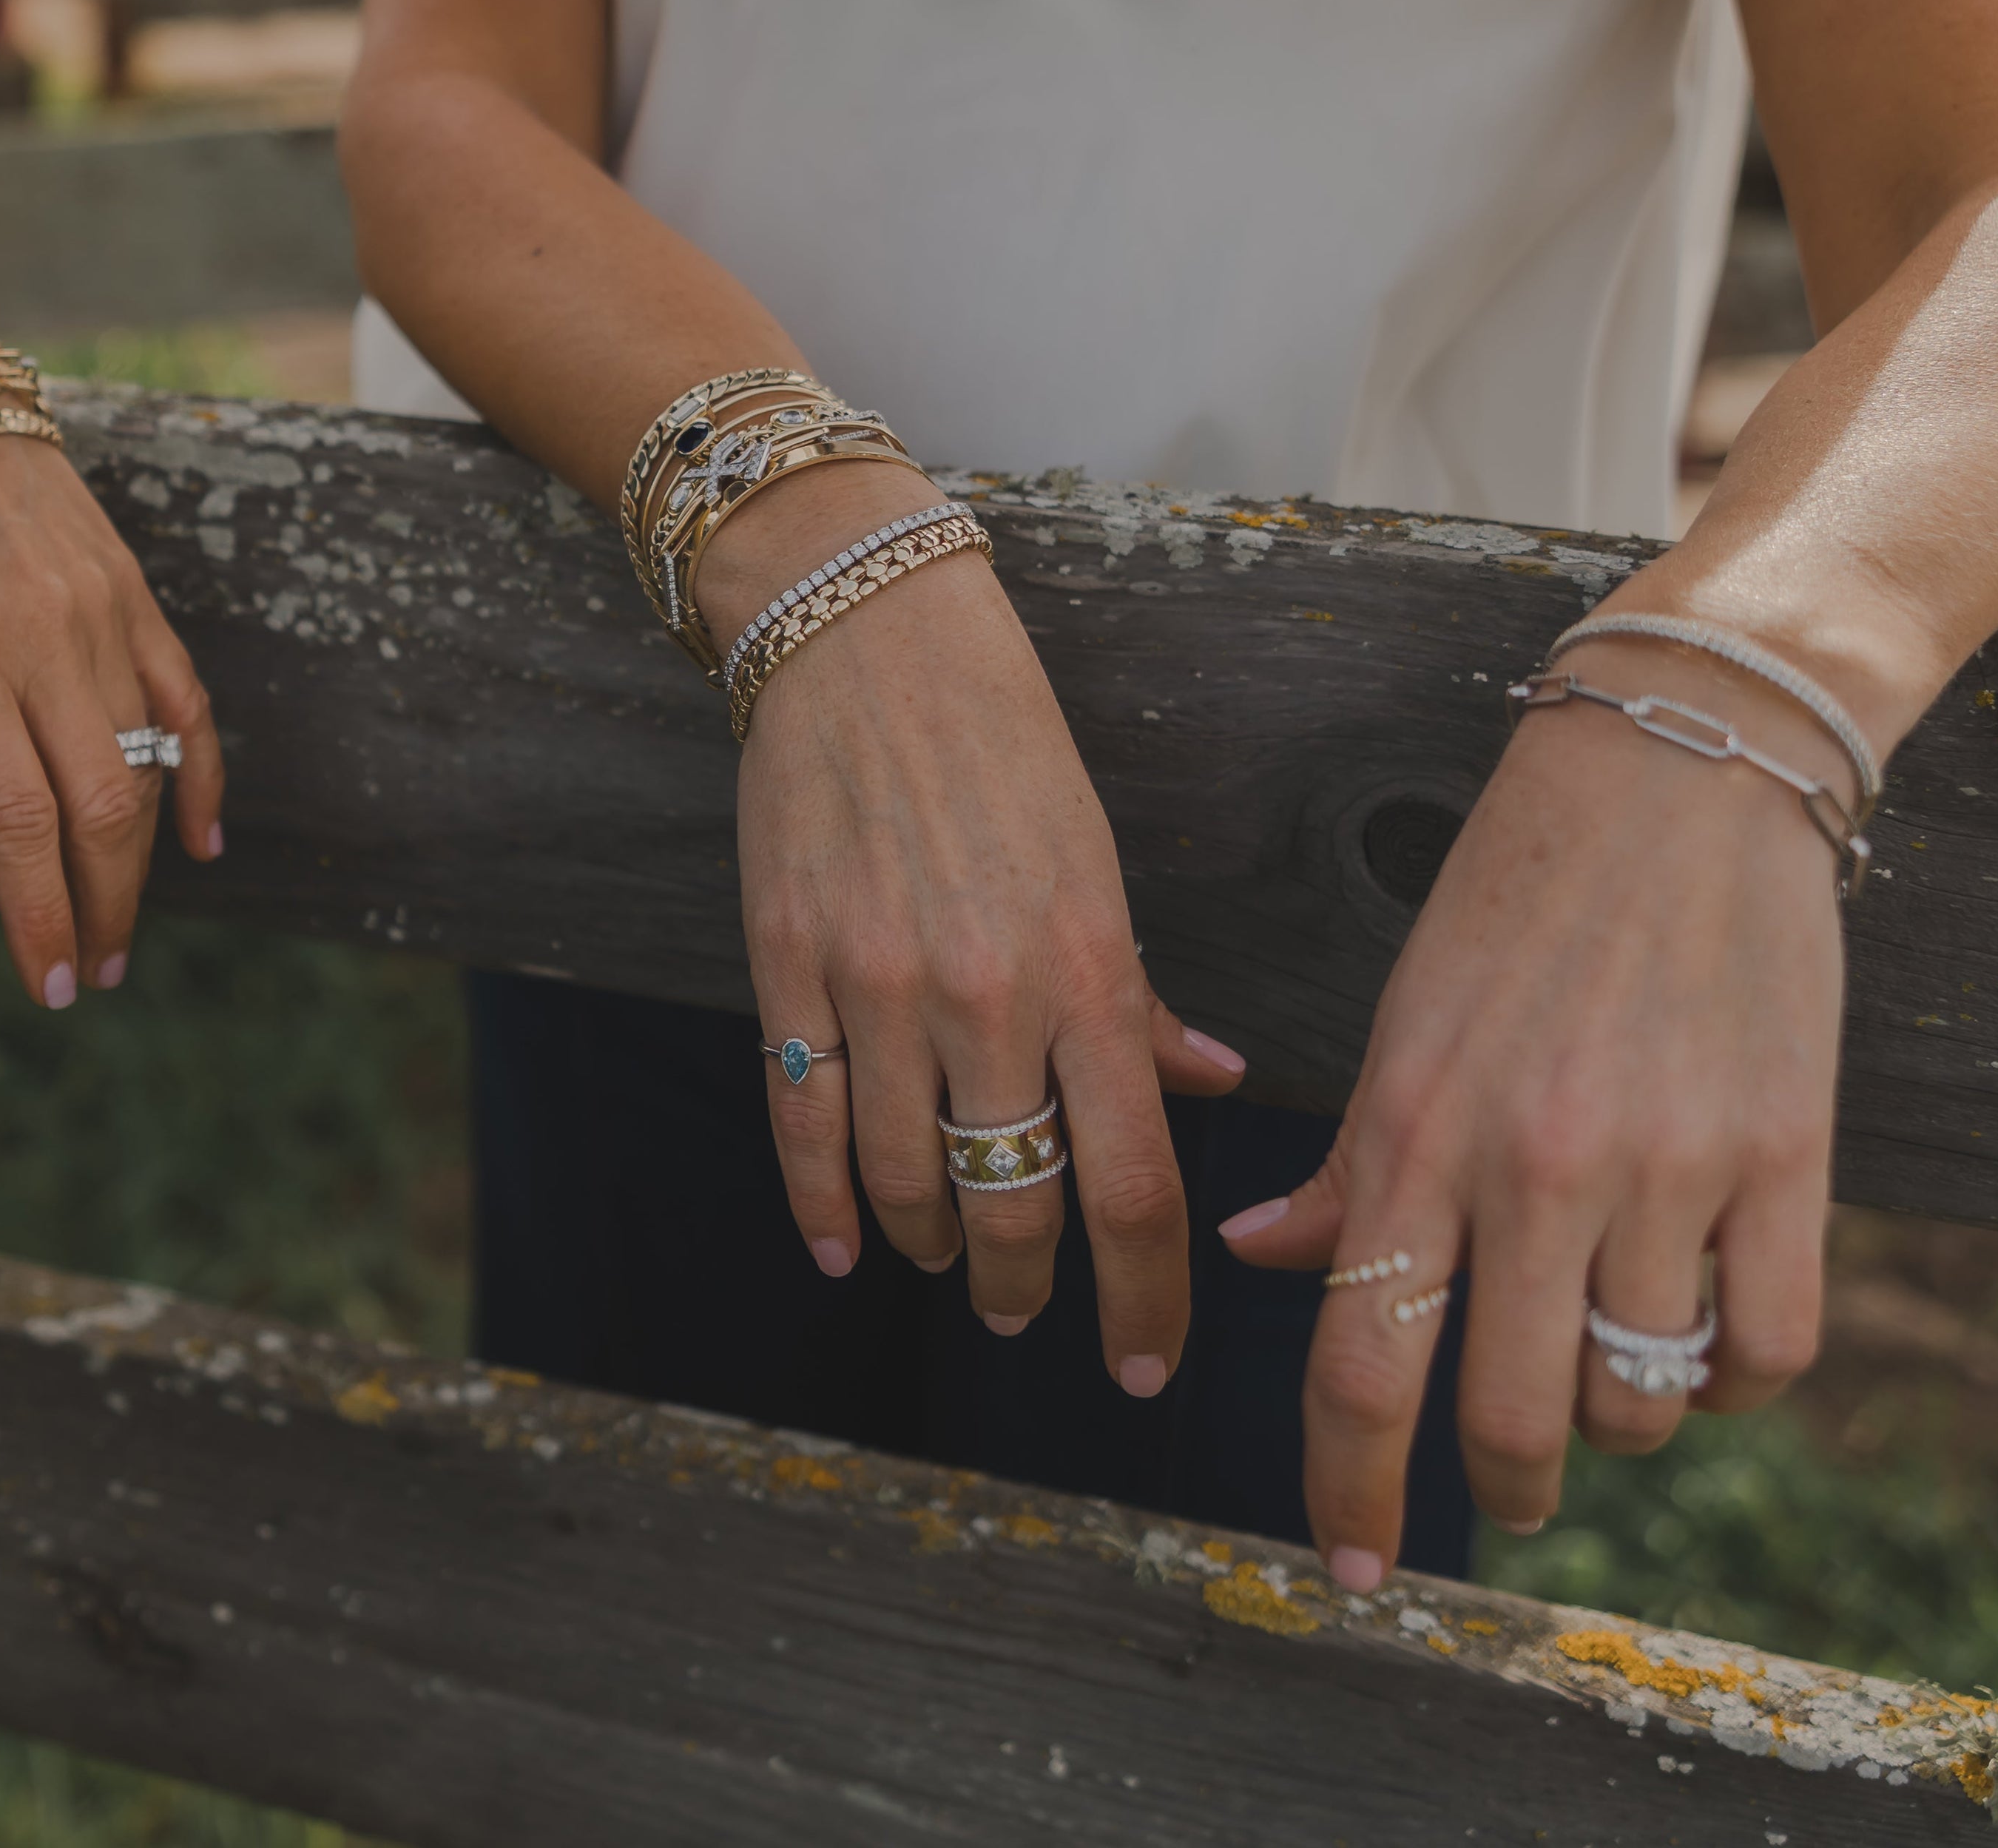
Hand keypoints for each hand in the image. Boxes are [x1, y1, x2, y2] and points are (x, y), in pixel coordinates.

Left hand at [0, 282, 223, 1007]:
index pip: (15, 818)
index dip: (36, 912)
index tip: (46, 985)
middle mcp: (43, 643)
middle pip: (97, 808)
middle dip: (98, 908)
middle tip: (87, 975)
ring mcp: (101, 616)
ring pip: (147, 765)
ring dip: (140, 863)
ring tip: (119, 932)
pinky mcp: (135, 596)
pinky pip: (186, 701)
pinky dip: (200, 778)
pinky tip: (201, 845)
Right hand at [711, 465, 1248, 1379]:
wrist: (863, 635)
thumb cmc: (1001, 743)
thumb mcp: (1097, 864)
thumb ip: (1139, 998)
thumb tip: (1209, 1089)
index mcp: (1089, 969)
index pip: (1134, 1182)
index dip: (1148, 1294)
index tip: (1151, 1362)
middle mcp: (988, 995)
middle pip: (1018, 1205)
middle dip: (1031, 1288)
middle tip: (1032, 1314)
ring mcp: (879, 986)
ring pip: (909, 1181)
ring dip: (936, 1245)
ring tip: (951, 1261)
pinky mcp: (788, 966)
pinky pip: (804, 1123)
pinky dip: (824, 1206)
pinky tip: (844, 1247)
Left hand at [1220, 638, 1845, 1586]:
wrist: (1681, 768)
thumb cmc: (1518, 895)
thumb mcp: (1401, 1023)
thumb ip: (1344, 1165)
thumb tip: (1255, 1258)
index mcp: (1413, 1134)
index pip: (1359, 1368)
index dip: (1349, 1492)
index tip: (1351, 1568)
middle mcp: (1531, 1168)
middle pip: (1504, 1418)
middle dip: (1500, 1484)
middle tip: (1509, 1482)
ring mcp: (1665, 1167)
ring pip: (1637, 1403)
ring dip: (1617, 1426)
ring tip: (1607, 1373)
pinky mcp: (1787, 1156)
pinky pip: (1764, 1352)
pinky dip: (1731, 1385)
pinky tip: (1704, 1345)